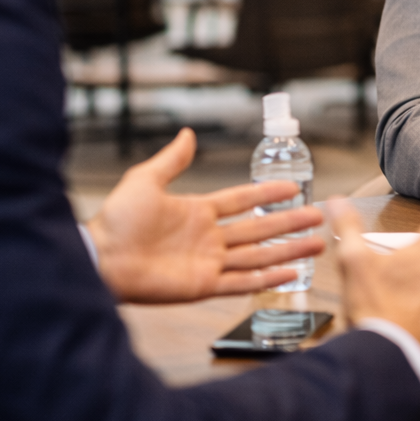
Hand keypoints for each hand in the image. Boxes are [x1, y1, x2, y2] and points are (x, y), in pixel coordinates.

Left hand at [86, 128, 325, 303]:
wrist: (102, 258)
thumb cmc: (117, 221)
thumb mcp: (145, 181)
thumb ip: (171, 161)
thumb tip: (187, 135)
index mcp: (198, 212)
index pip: (242, 200)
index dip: (266, 194)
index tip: (292, 186)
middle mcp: (208, 238)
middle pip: (259, 229)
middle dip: (289, 222)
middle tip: (317, 216)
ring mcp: (208, 262)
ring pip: (258, 255)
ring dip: (288, 250)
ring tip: (317, 244)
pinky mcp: (203, 286)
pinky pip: (242, 282)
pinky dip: (267, 279)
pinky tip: (290, 273)